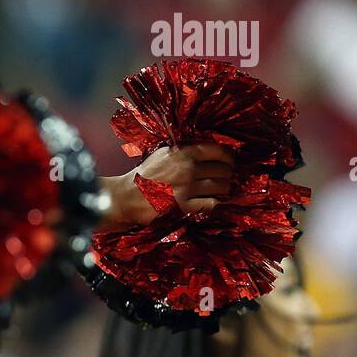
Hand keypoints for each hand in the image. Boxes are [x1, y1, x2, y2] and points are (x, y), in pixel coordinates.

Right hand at [99, 143, 234, 228]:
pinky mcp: (185, 206)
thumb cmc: (143, 175)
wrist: (126, 196)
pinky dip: (216, 203)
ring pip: (221, 186)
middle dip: (228, 174)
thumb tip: (204, 151)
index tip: (229, 162)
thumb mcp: (161, 155)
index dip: (228, 156)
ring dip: (224, 189)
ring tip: (221, 191)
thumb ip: (181, 151)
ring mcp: (187, 188)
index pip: (217, 150)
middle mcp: (187, 169)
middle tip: (225, 178)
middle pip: (223, 170)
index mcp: (182, 153)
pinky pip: (211, 204)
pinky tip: (213, 202)